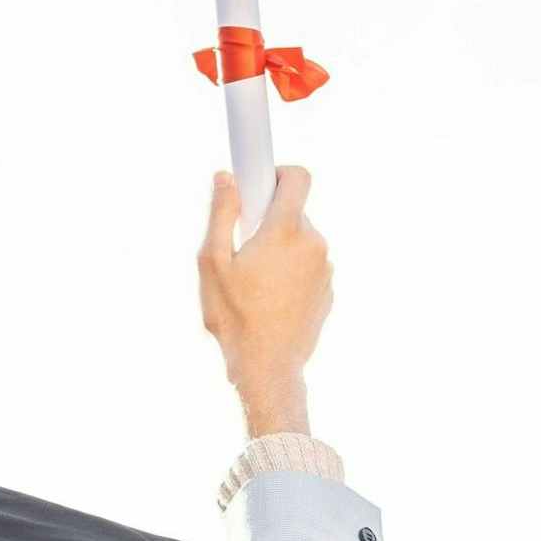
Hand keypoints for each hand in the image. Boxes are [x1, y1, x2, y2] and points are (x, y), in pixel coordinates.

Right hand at [199, 164, 328, 437]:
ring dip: (279, 250)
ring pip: (300, 240)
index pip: (298, 176)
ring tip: (254, 283)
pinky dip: (290, 273)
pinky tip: (269, 300)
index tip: (258, 186)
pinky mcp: (328, 289)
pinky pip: (308, 266)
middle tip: (243, 250)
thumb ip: (220, 214)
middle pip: (293, 212)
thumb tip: (226, 177)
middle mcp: (313, 243)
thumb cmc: (236, 317)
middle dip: (268, 222)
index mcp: (285, 230)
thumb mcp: (212, 263)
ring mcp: (325, 268)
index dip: (277, 173)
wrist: (268, 368)